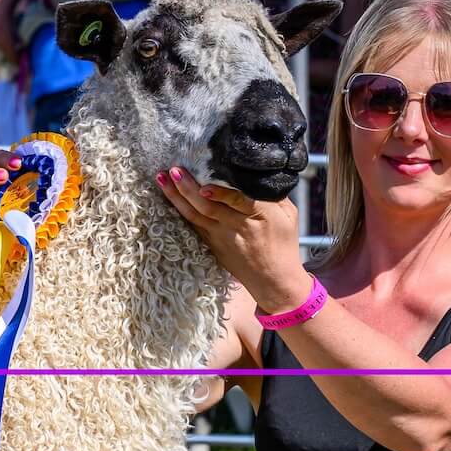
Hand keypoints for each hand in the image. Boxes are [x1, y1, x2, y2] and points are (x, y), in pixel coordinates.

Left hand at [155, 165, 311, 313]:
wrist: (273, 280)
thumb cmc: (284, 242)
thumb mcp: (288, 214)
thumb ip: (273, 193)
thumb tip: (257, 170)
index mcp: (260, 216)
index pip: (238, 201)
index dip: (220, 194)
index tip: (204, 187)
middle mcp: (237, 227)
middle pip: (208, 208)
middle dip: (188, 188)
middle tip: (173, 170)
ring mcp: (221, 237)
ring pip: (195, 216)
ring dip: (176, 197)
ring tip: (161, 179)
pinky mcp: (212, 245)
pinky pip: (193, 225)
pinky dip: (180, 210)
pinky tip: (168, 196)